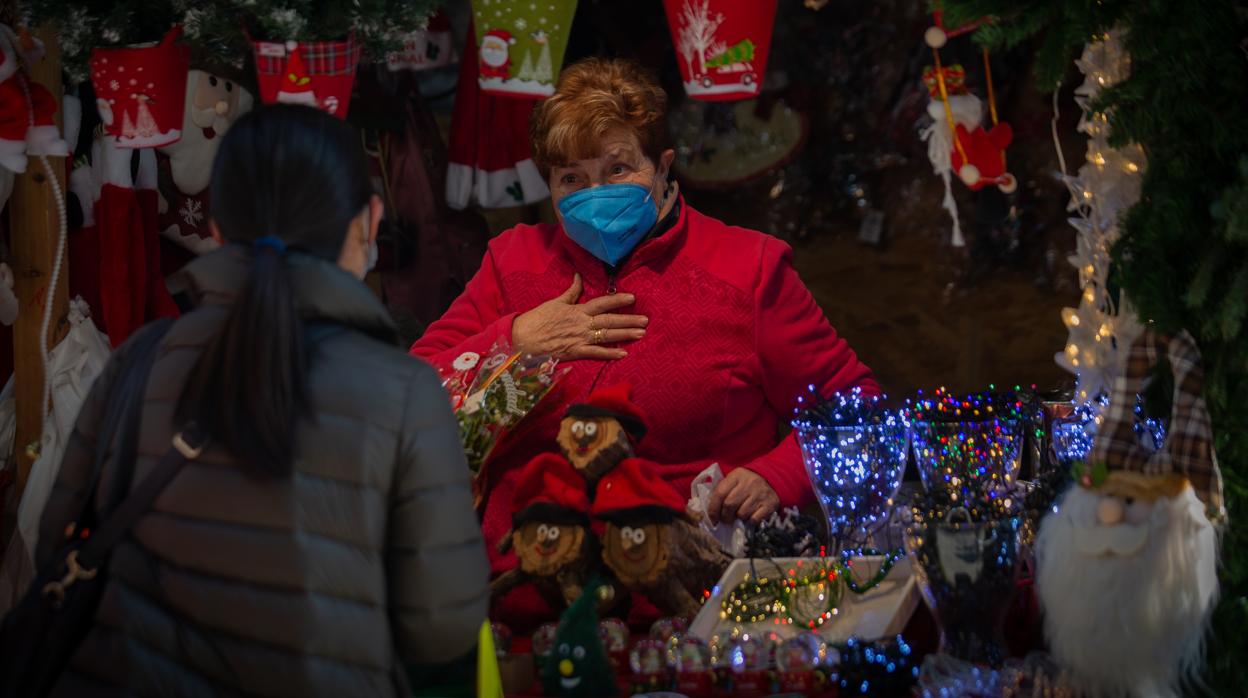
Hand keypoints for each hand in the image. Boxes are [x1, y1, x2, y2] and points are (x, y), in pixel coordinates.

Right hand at [512, 274, 647, 359]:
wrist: (523, 338)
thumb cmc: (538, 319)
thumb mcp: (556, 302)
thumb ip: (571, 291)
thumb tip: (579, 275)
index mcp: (578, 310)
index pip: (602, 303)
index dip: (618, 300)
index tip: (633, 298)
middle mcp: (582, 323)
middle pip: (610, 320)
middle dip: (629, 320)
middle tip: (646, 320)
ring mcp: (580, 338)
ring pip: (607, 336)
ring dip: (625, 335)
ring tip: (641, 334)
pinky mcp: (575, 352)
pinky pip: (596, 353)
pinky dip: (610, 354)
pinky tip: (624, 354)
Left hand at [707, 468, 779, 524]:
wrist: (773, 478)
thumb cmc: (747, 482)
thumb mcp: (734, 480)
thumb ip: (722, 490)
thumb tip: (709, 510)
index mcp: (736, 476)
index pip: (719, 493)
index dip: (713, 509)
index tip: (712, 519)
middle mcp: (748, 483)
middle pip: (729, 505)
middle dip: (725, 516)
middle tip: (725, 520)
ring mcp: (760, 494)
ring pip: (742, 514)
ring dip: (738, 518)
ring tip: (739, 515)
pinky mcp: (769, 504)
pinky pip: (754, 519)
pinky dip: (750, 521)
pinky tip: (750, 516)